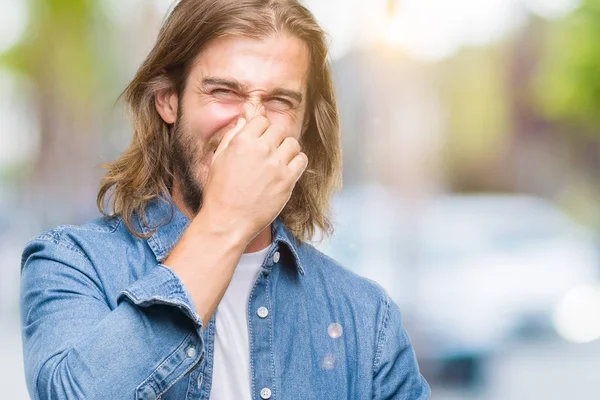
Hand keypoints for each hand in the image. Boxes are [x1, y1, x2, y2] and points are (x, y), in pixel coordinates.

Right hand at [201, 116, 307, 241]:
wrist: (227, 221)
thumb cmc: (219, 192)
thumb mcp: (219, 158)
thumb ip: (232, 135)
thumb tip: (244, 118)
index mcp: (242, 141)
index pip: (261, 120)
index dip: (260, 129)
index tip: (260, 139)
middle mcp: (261, 149)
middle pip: (278, 129)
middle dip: (274, 138)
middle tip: (268, 153)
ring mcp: (276, 165)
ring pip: (293, 143)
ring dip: (287, 149)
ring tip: (279, 161)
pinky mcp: (287, 180)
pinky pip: (301, 160)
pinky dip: (297, 162)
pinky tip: (287, 170)